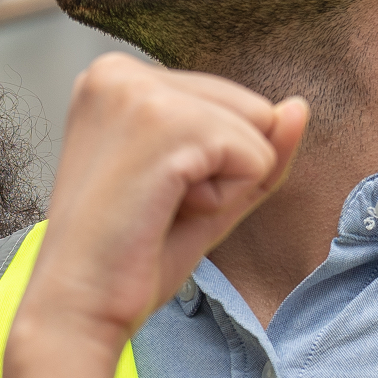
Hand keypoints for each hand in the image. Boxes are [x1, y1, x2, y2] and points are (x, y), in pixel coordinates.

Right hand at [16, 56, 307, 351]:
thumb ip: (255, 146)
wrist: (77, 308)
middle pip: (249, 109)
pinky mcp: (164, 120)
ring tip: (155, 208)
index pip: (227, 104)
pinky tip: (163, 212)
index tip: (147, 194)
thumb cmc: (129, 257)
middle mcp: (118, 69)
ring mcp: (139, 90)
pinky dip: (223, 199)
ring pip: (257, 130)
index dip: (209, 166)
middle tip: (153, 206)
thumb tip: (299, 106)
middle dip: (221, 171)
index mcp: (115, 78)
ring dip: (221, 187)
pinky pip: (254, 155)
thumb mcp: (205, 191)